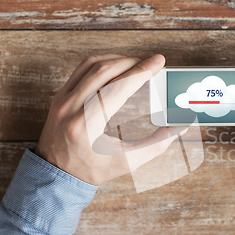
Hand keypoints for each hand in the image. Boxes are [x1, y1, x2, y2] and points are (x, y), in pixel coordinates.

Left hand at [36, 54, 183, 184]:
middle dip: (132, 62)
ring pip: (91, 64)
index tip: (158, 62)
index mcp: (85, 125)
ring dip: (117, 59)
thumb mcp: (126, 162)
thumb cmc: (90, 170)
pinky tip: (117, 67)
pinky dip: (103, 63)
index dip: (141, 72)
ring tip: (137, 64)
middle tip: (152, 63)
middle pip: (104, 70)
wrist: (56, 174)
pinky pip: (82, 69)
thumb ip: (155, 144)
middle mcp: (70, 107)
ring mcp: (62, 99)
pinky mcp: (60, 95)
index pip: (117, 88)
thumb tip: (178, 127)